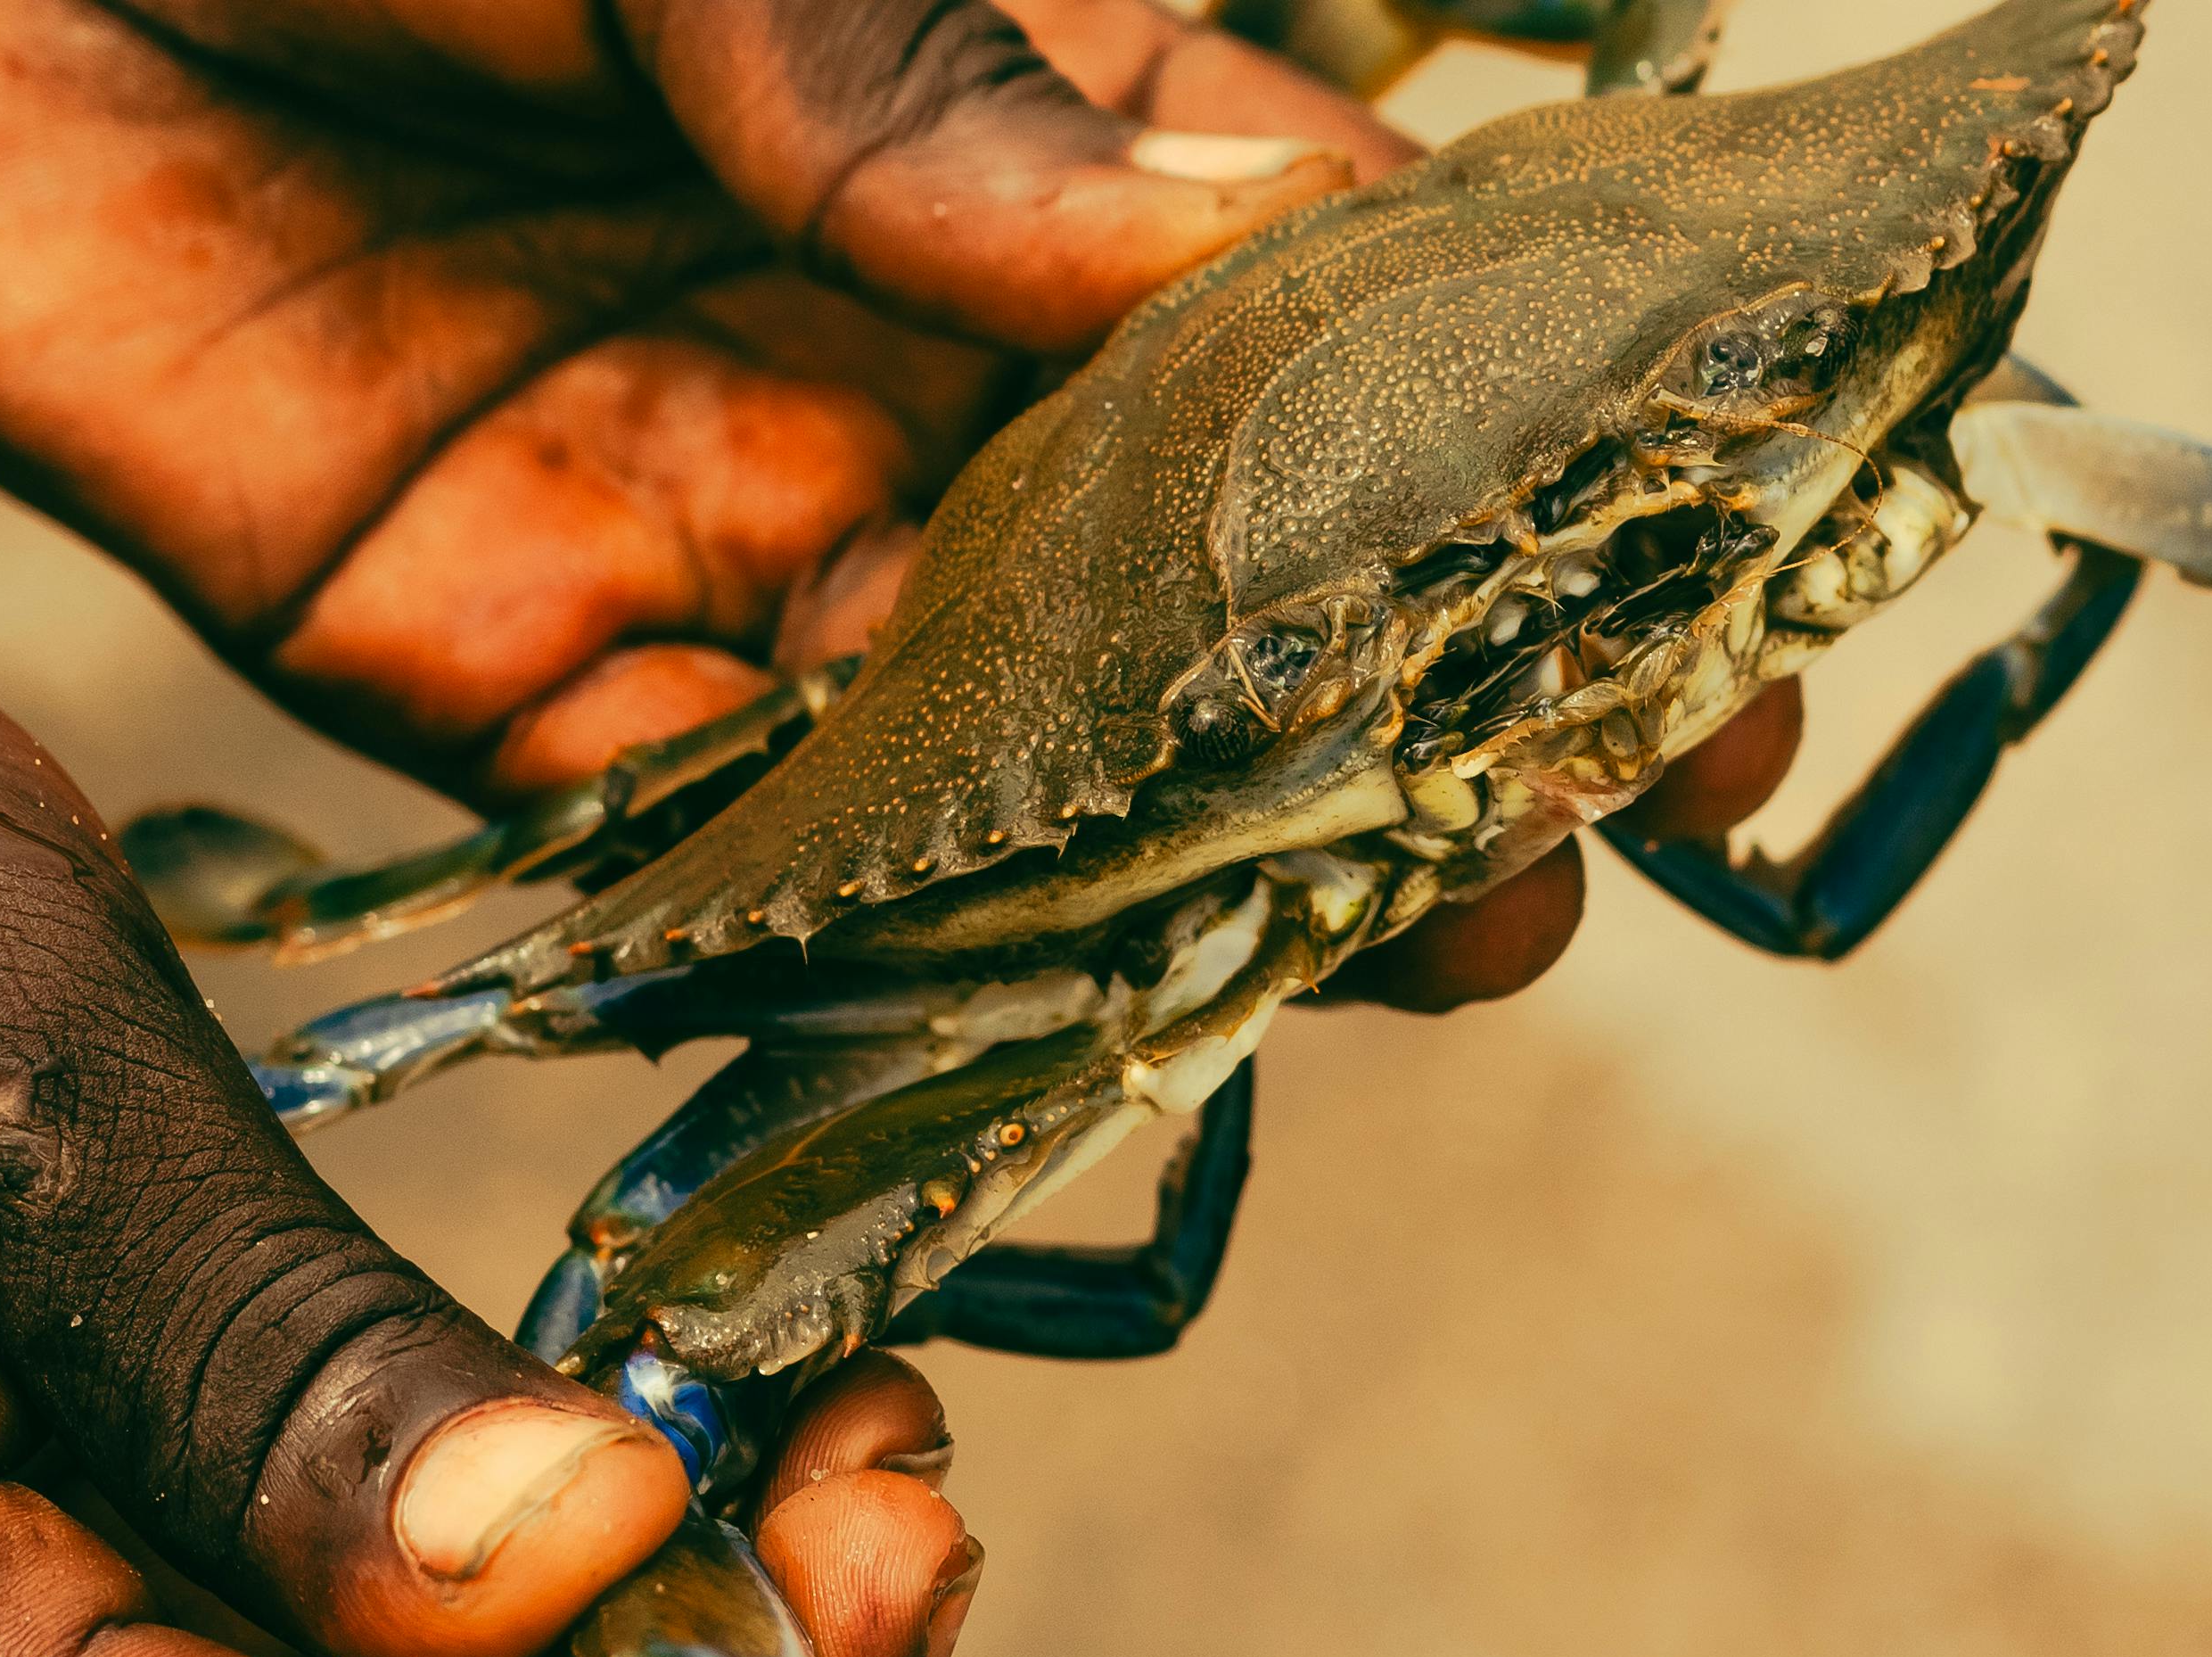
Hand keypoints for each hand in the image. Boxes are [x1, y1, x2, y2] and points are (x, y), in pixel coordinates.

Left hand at [0, 0, 1800, 1016]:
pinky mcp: (511, 659)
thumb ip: (961, 72)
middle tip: (1578, 825)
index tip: (1700, 568)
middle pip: (1208, 579)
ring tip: (1388, 939)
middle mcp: (920, 355)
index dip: (1517, 446)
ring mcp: (735, 520)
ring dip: (1180, 852)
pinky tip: (1001, 1007)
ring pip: (1008, 747)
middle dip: (1397, 705)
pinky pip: (704, 836)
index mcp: (1025, 128)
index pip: (1331, 315)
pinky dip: (836, 931)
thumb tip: (1275, 248)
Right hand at [0, 629, 976, 1656]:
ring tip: (860, 1470)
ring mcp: (39, 1574)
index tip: (845, 1617)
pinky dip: (571, 1530)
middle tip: (898, 1526)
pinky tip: (737, 1429)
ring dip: (661, 1621)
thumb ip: (246, 1344)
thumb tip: (572, 1552)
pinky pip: (359, 1584)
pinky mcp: (114, 1491)